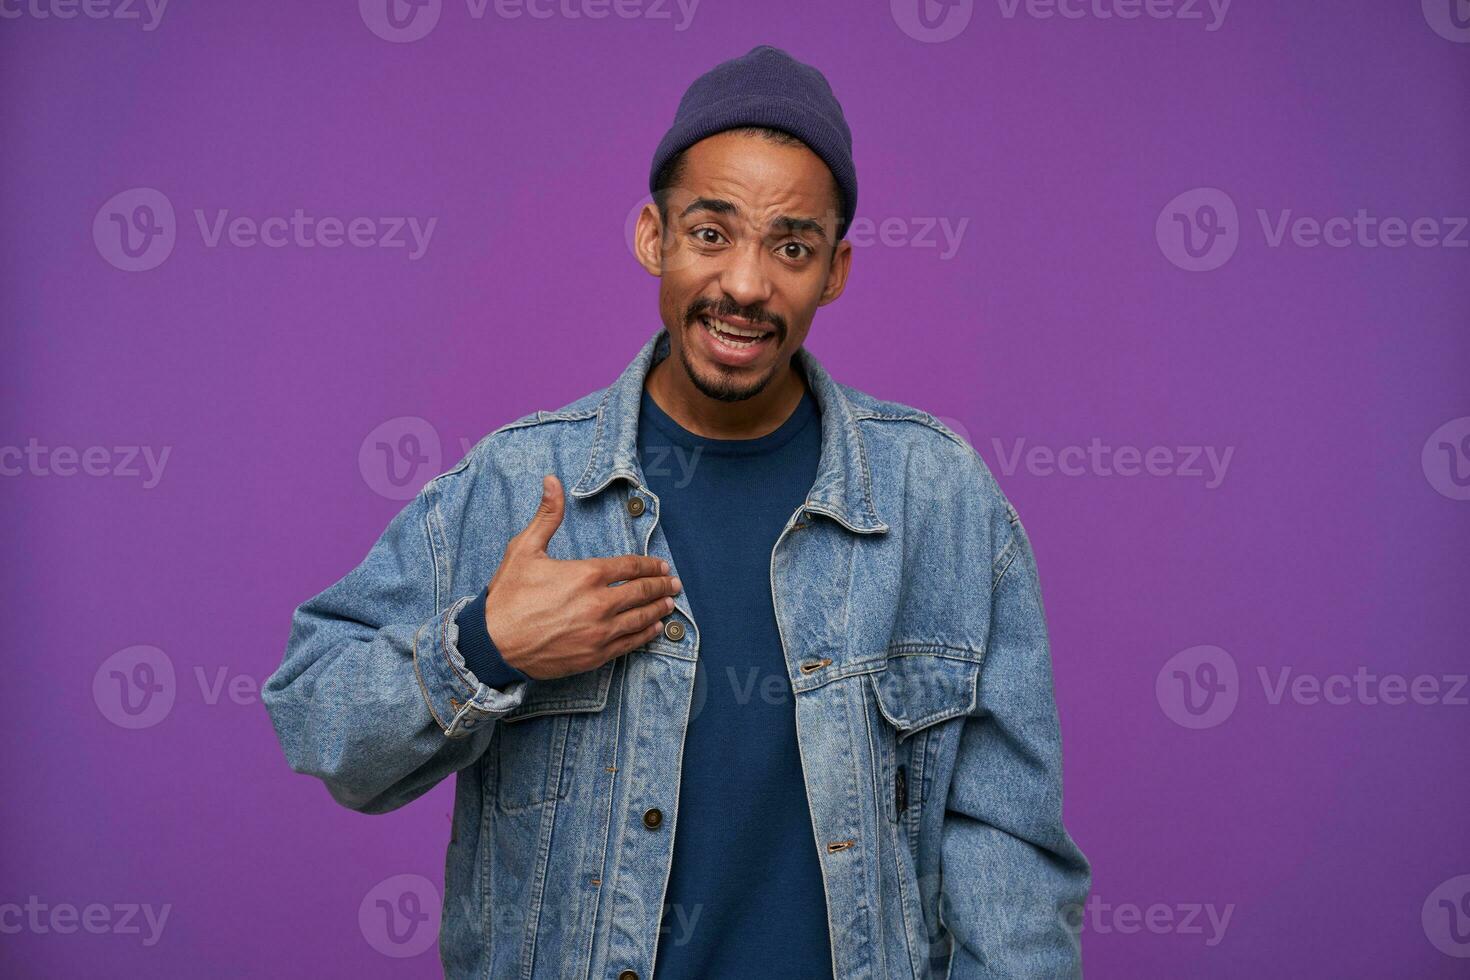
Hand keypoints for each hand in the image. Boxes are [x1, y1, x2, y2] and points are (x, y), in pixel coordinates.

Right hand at [483, 474, 681, 680]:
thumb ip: (547, 515)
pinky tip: (654, 629)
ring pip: (640, 618)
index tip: (661, 565)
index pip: (629, 566)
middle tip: (674, 583)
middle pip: (641, 592)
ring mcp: (599, 632)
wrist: (493, 643)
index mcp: (586, 574)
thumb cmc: (508, 596)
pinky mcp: (594, 655)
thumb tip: (552, 481)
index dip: (649, 565)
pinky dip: (645, 634)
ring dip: (658, 609)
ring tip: (669, 604)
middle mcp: (598, 603)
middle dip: (661, 586)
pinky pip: (629, 643)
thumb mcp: (524, 549)